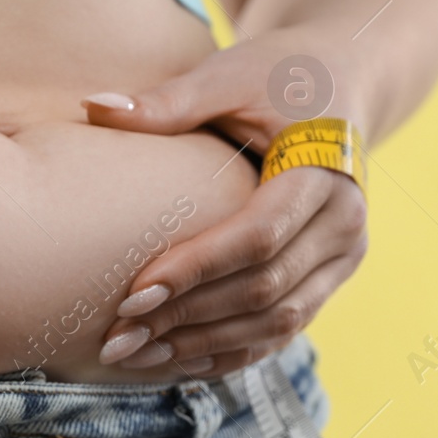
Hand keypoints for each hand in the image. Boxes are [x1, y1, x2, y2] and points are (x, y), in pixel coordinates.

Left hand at [82, 31, 368, 378]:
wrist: (343, 83)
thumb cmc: (278, 74)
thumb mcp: (229, 75)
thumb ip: (168, 100)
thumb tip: (92, 108)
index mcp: (327, 173)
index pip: (257, 238)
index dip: (195, 270)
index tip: (132, 293)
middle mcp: (346, 225)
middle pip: (265, 289)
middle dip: (188, 318)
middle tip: (118, 338)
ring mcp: (344, 258)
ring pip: (277, 321)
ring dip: (205, 345)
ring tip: (137, 357)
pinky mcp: (330, 277)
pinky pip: (284, 329)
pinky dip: (233, 352)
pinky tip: (178, 363)